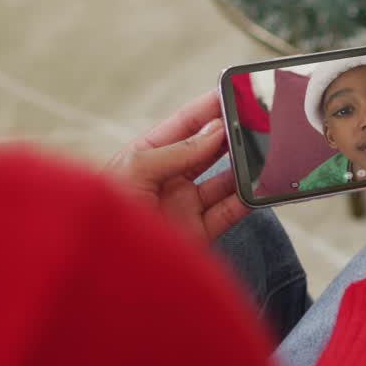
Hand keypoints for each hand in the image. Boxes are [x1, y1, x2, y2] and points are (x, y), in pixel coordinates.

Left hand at [104, 90, 248, 242]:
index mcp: (144, 158)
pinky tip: (260, 186)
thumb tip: (215, 131)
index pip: (182, 126)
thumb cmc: (102, 217)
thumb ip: (178, 151)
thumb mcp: (134, 170)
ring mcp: (183, 207)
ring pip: (223, 180)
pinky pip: (230, 212)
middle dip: (231, 134)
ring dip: (243, 166)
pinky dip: (248, 199)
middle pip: (206, 150)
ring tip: (263, 150)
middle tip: (256, 119)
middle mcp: (166, 180)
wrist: (103, 272)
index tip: (233, 92)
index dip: (207, 108)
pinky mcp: (198, 234)